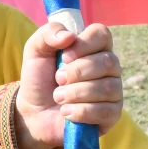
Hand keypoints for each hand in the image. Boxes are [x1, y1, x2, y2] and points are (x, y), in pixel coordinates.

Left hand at [14, 22, 121, 148]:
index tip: (65, 57)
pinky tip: (66, 112)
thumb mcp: (35, 50)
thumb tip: (69, 36)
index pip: (102, 34)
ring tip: (58, 97)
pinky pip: (105, 111)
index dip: (84, 44)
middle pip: (108, 61)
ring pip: (107, 88)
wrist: (34, 112)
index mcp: (94, 47)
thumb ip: (48, 33)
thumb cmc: (39, 78)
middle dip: (77, 72)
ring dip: (75, 93)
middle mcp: (109, 67)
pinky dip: (80, 112)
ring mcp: (114, 91)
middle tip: (58, 80)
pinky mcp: (112, 114)